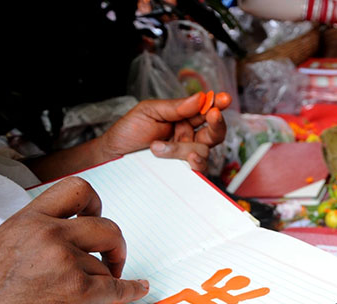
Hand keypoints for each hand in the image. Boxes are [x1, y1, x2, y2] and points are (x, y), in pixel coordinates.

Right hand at [0, 178, 148, 303]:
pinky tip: (136, 289)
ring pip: (104, 265)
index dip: (94, 204)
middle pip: (106, 227)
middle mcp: (48, 235)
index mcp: (28, 222)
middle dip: (115, 245)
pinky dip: (131, 289)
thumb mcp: (3, 247)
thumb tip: (62, 237)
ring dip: (104, 280)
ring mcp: (65, 261)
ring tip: (93, 292)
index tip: (97, 217)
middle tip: (113, 258)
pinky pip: (119, 287)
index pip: (75, 191)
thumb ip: (33, 236)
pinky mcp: (80, 290)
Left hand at [98, 92, 231, 171]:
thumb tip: (200, 98)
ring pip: (202, 150)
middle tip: (213, 115)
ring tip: (156, 147)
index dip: (217, 104)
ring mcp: (186, 156)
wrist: (112, 156)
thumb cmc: (128, 132)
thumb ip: (175, 107)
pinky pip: (198, 169)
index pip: (205, 111)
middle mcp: (189, 137)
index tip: (223, 99)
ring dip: (182, 147)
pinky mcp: (183, 172)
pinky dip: (195, 163)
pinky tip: (188, 160)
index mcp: (183, 119)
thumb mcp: (149, 111)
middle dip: (217, 123)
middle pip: (214, 132)